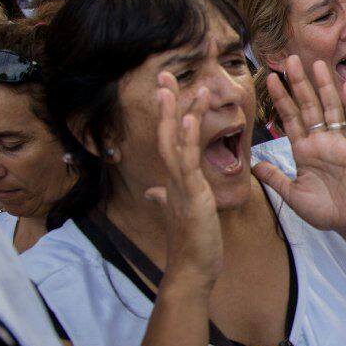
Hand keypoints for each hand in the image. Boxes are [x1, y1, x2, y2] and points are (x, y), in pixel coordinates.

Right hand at [144, 73, 223, 288]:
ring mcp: (180, 186)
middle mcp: (172, 179)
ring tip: (178, 87)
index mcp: (173, 180)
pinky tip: (186, 119)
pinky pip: (187, 163)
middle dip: (167, 104)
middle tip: (165, 75)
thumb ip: (164, 199)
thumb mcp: (178, 214)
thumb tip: (152, 193)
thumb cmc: (190, 244)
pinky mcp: (192, 196)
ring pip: (175, 143)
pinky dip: (186, 140)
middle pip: (166, 133)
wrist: (193, 270)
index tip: (170, 89)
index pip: (169, 140)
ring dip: (176, 113)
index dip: (169, 114)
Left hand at [253, 55, 345, 232]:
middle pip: (308, 105)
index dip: (281, 98)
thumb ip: (275, 179)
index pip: (290, 117)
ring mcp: (339, 142)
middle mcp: (320, 141)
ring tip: (316, 64)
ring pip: (330, 108)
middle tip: (289, 59)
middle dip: (299, 83)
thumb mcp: (292, 195)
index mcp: (303, 149)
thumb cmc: (322, 210)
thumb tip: (254, 166)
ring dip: (324, 87)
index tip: (269, 78)